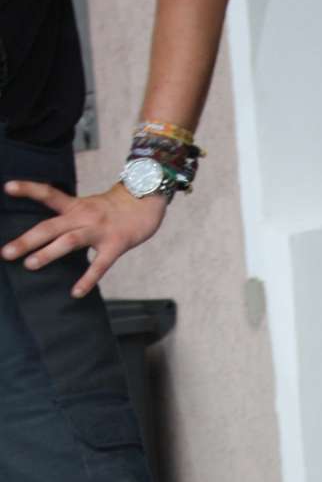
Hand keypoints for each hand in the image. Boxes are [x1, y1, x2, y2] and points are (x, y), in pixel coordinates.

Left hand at [2, 181, 166, 296]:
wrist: (147, 201)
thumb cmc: (116, 209)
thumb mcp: (89, 206)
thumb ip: (70, 217)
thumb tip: (49, 236)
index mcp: (75, 206)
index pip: (48, 194)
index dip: (28, 189)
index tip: (7, 188)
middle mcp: (84, 215)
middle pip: (50, 226)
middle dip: (26, 240)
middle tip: (6, 253)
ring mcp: (99, 230)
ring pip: (69, 241)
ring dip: (48, 253)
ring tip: (30, 265)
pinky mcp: (115, 244)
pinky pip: (100, 264)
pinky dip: (87, 279)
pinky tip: (76, 293)